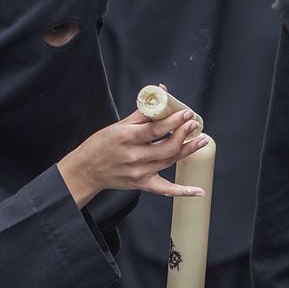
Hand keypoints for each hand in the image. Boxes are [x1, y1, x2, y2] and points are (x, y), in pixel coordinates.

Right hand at [57, 106, 208, 207]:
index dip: (174, 121)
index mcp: (126, 137)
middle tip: (196, 125)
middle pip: (167, 147)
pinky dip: (183, 191)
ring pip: (169, 161)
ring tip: (201, 140)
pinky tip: (198, 191)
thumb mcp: (118, 126)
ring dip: (188, 150)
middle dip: (184, 134)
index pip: (155, 129)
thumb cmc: (101, 144)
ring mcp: (139, 172)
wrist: (87, 170)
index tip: (187, 114)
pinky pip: (165, 189)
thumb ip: (142, 113)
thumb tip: (161, 96)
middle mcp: (134, 156)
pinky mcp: (141, 183)